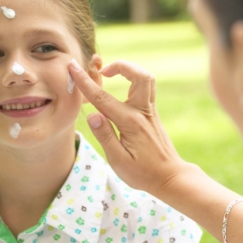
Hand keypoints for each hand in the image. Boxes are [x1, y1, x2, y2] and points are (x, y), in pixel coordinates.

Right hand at [68, 59, 189, 194]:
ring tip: (112, 74)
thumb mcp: (118, 161)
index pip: (103, 98)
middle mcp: (143, 113)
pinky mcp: (152, 114)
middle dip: (120, 66)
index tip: (72, 67)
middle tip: (103, 71)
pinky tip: (122, 87)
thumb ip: (105, 136)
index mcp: (130, 123)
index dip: (85, 82)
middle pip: (139, 76)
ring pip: (147, 79)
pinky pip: (147, 88)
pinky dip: (134, 80)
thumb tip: (93, 114)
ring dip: (130, 70)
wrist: (169, 176)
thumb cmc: (143, 173)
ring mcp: (150, 111)